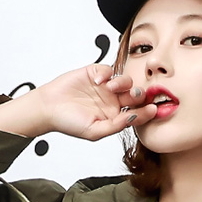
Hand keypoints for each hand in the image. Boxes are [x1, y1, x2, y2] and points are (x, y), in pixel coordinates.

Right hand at [36, 63, 156, 140]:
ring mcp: (105, 87)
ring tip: (111, 87)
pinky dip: (106, 73)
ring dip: (123, 82)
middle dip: (139, 95)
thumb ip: (116, 125)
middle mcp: (112, 101)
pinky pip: (109, 70)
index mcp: (115, 116)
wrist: (48, 107)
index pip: (136, 113)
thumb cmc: (69, 122)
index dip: (146, 112)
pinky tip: (97, 80)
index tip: (152, 110)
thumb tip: (135, 117)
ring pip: (125, 81)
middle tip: (136, 95)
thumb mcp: (94, 131)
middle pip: (134, 95)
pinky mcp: (96, 72)